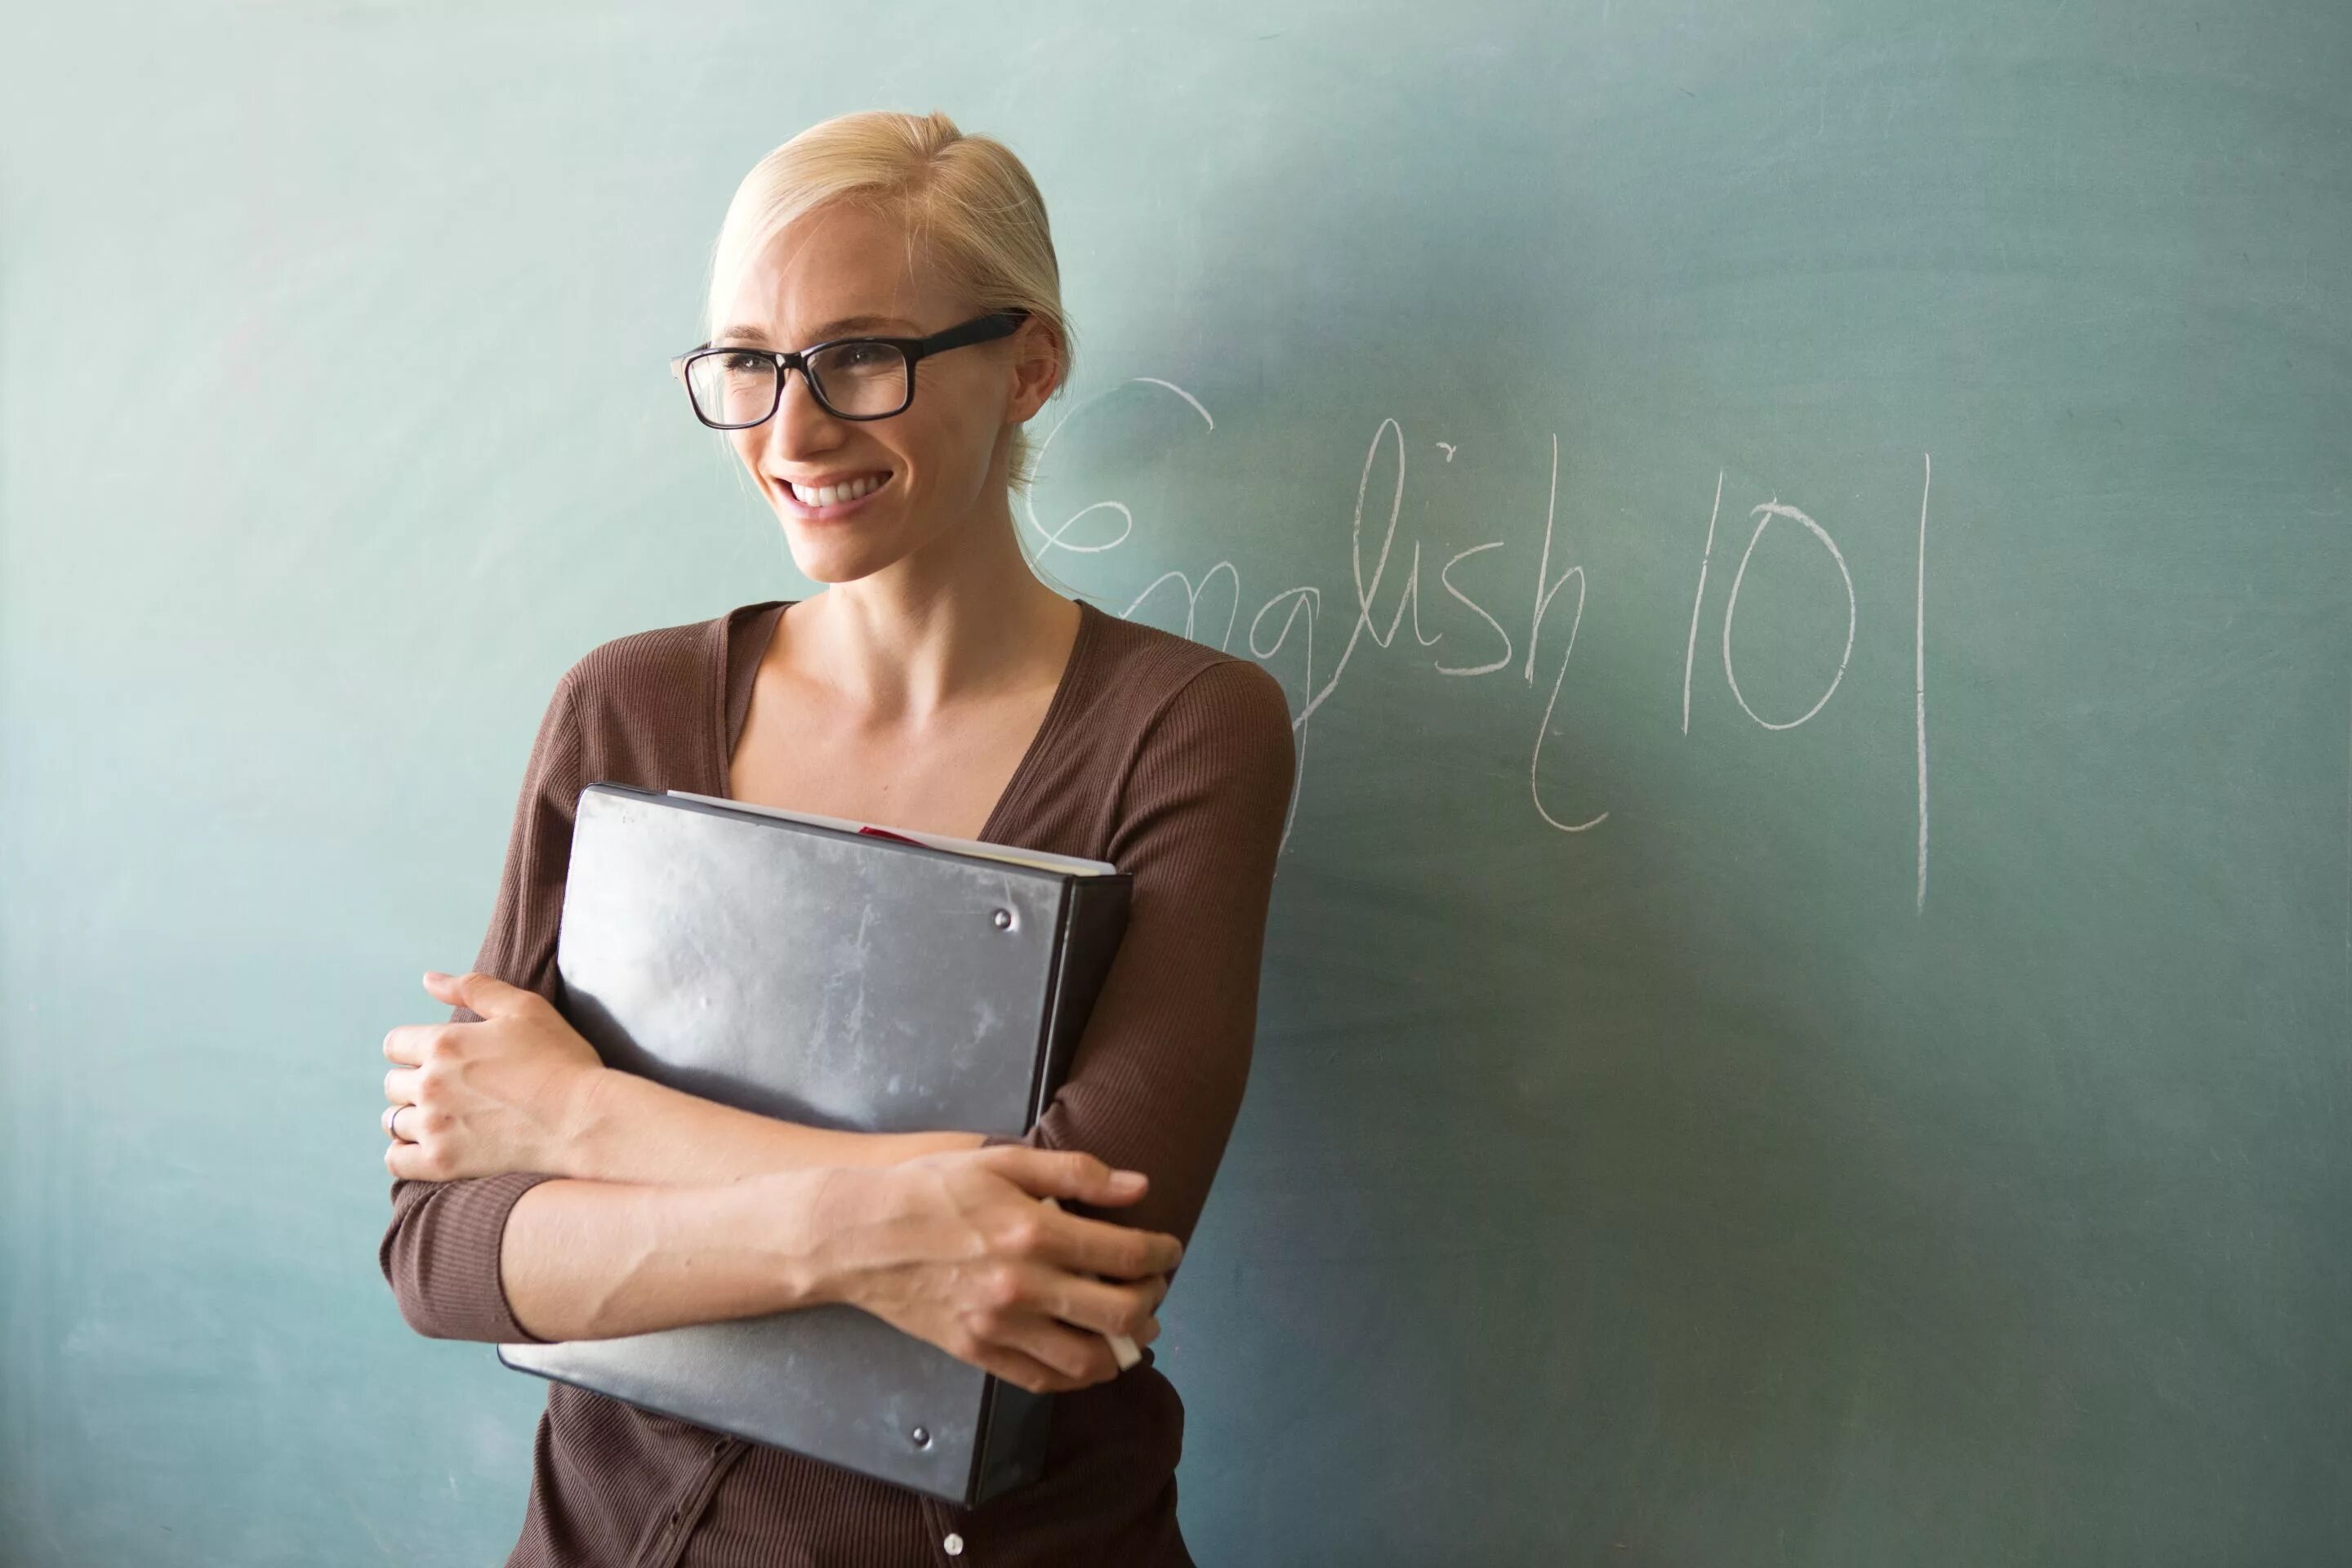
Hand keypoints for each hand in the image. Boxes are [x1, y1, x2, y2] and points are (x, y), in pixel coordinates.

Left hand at [382, 970, 605, 1181]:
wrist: (583, 1118)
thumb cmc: (560, 1060)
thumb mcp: (524, 1008)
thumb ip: (473, 988)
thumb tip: (428, 979)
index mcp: (444, 1043)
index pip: (394, 1044)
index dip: (414, 1048)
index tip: (438, 1058)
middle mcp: (430, 1084)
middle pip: (393, 1084)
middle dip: (414, 1083)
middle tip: (449, 1090)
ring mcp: (434, 1126)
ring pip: (392, 1121)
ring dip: (411, 1118)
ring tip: (443, 1119)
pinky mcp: (442, 1163)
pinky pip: (396, 1161)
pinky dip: (406, 1154)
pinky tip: (430, 1147)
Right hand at [807, 1146, 1179, 1394]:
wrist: (860, 1235)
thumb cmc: (932, 1189)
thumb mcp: (1003, 1162)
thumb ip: (1075, 1173)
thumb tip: (1138, 1187)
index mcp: (1035, 1232)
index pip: (1125, 1255)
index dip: (1161, 1254)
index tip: (1168, 1249)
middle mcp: (1024, 1286)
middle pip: (1117, 1312)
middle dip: (1150, 1300)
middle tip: (1153, 1288)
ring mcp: (999, 1326)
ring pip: (1086, 1359)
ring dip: (1123, 1349)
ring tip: (1131, 1331)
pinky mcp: (976, 1352)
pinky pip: (1042, 1379)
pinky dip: (1078, 1376)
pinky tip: (1090, 1359)